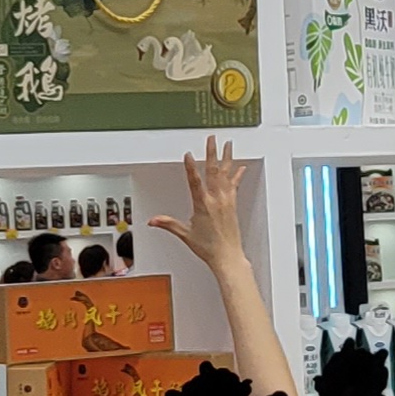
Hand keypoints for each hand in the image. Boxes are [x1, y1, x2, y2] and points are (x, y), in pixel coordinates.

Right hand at [149, 141, 255, 275]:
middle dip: (212, 153)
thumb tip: (153, 221)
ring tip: (228, 144)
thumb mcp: (185, 234)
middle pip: (214, 171)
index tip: (188, 155)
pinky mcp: (233, 204)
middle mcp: (217, 200)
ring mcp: (227, 201)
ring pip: (227, 174)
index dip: (191, 167)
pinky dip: (237, 174)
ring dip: (227, 158)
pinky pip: (235, 185)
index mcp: (203, 205)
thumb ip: (168, 224)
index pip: (195, 181)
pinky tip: (240, 167)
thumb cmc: (209, 247)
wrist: (228, 256)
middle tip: (212, 139)